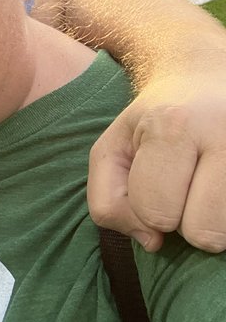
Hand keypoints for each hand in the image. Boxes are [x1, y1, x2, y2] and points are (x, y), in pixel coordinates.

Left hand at [88, 72, 225, 252]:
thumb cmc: (155, 121)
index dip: (148, 208)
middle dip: (187, 220)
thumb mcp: (113, 146)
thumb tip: (152, 243)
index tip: (158, 179)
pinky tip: (220, 189)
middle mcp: (225, 136)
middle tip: (188, 184)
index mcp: (173, 126)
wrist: (207, 79)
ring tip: (208, 185)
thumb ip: (108, 199)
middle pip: (203, 232)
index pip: (156, 211)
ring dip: (215, 220)